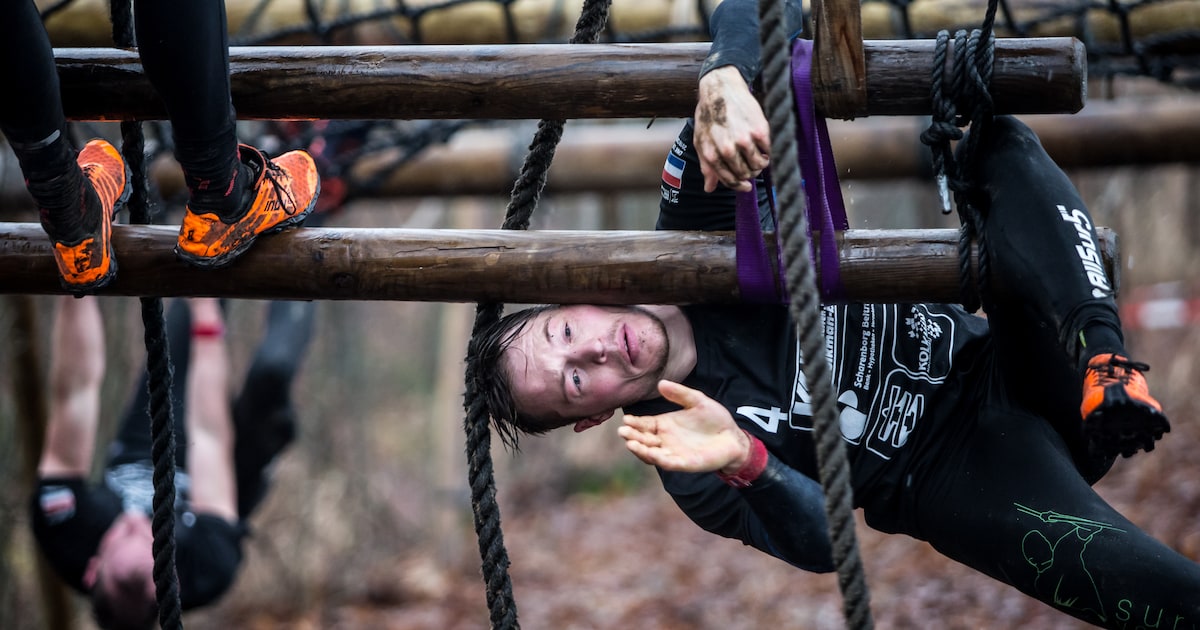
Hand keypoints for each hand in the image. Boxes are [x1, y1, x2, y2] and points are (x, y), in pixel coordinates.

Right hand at [618, 380, 750, 473]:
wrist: (733, 436)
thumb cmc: (715, 419)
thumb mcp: (697, 400)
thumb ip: (680, 393)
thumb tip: (661, 383)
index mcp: (665, 424)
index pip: (644, 424)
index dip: (634, 423)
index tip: (626, 419)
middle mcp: (665, 440)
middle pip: (644, 439)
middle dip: (632, 436)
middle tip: (623, 431)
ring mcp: (674, 452)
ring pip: (652, 453)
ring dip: (640, 450)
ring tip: (631, 443)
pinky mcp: (685, 463)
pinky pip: (668, 462)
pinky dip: (658, 459)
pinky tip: (651, 453)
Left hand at [693, 66, 771, 192]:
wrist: (721, 88)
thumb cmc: (709, 115)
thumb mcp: (701, 141)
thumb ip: (706, 166)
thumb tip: (709, 189)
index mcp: (712, 154)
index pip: (729, 180)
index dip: (739, 185)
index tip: (746, 186)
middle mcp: (728, 149)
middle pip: (745, 174)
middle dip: (749, 173)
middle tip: (751, 166)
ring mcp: (745, 140)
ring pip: (759, 165)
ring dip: (760, 164)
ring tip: (758, 157)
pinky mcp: (760, 130)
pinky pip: (769, 151)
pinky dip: (767, 152)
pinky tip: (762, 146)